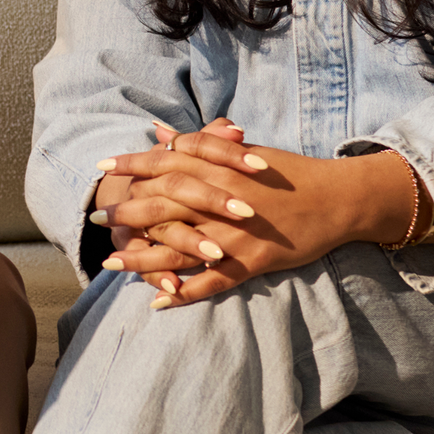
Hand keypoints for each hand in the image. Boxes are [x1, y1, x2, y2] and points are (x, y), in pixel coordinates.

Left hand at [92, 133, 414, 306]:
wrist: (337, 198)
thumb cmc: (287, 173)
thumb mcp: (243, 152)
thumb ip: (199, 144)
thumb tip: (159, 132)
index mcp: (219, 167)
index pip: (165, 163)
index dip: (131, 166)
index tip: (101, 169)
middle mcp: (222, 199)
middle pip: (163, 206)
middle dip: (126, 214)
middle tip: (96, 222)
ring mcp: (235, 233)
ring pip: (180, 247)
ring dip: (143, 258)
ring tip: (112, 264)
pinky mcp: (252, 261)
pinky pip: (212, 281)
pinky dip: (184, 293)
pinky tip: (158, 301)